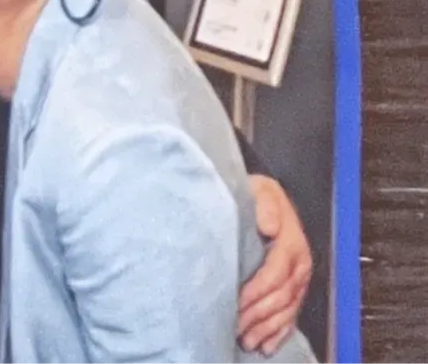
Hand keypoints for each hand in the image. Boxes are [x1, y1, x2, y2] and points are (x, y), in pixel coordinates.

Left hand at [238, 174, 312, 354]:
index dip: (256, 292)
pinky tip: (267, 346)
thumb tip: (270, 225)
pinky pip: (291, 315)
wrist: (265, 196)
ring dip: (267, 329)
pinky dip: (279, 333)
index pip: (275, 274)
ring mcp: (299, 279)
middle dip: (259, 316)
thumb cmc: (257, 194)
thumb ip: (265, 204)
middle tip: (237, 329)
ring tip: (248, 342)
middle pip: (281, 298)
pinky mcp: (295, 288)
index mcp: (292, 243)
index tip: (237, 303)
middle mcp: (299, 264)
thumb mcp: (261, 189)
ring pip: (286, 311)